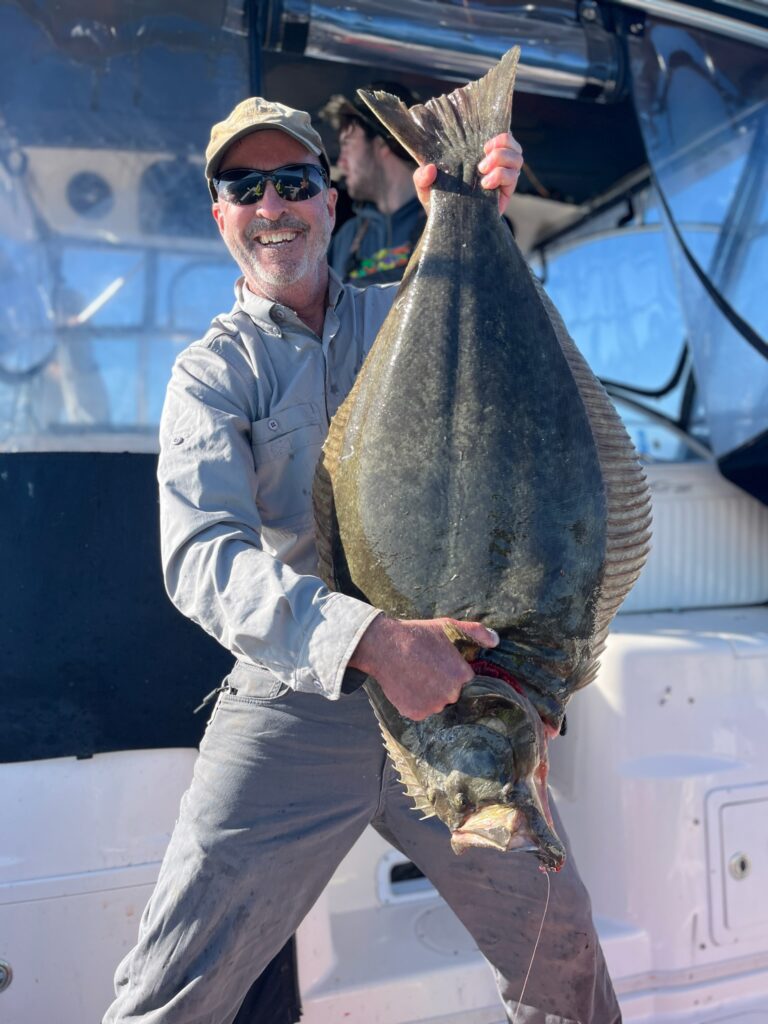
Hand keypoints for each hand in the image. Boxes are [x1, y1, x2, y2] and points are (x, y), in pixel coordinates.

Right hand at [349, 614, 498, 720]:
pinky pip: (419, 710)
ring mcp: (433, 706)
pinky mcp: (415, 714)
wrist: (384, 646)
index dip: (449, 668)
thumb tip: (496, 641)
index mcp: (462, 675)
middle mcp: (451, 694)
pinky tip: (406, 685)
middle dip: (440, 683)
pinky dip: (413, 701)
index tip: (437, 660)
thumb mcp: (448, 626)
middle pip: (450, 692)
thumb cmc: (417, 634)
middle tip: (424, 668)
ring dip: (428, 694)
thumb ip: (476, 632)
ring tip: (413, 675)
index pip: (462, 678)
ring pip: (435, 703)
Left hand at [413, 131, 522, 215]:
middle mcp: (493, 163)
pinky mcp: (505, 192)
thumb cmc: (440, 204)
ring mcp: (502, 177)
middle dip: (502, 144)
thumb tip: (429, 169)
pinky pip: (513, 177)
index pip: (496, 135)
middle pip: (512, 143)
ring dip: (502, 159)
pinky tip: (485, 184)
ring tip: (482, 171)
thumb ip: (422, 178)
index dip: (497, 132)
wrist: (449, 229)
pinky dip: (501, 175)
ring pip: (517, 158)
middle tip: (483, 155)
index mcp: (477, 155)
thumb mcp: (427, 189)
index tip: (484, 141)